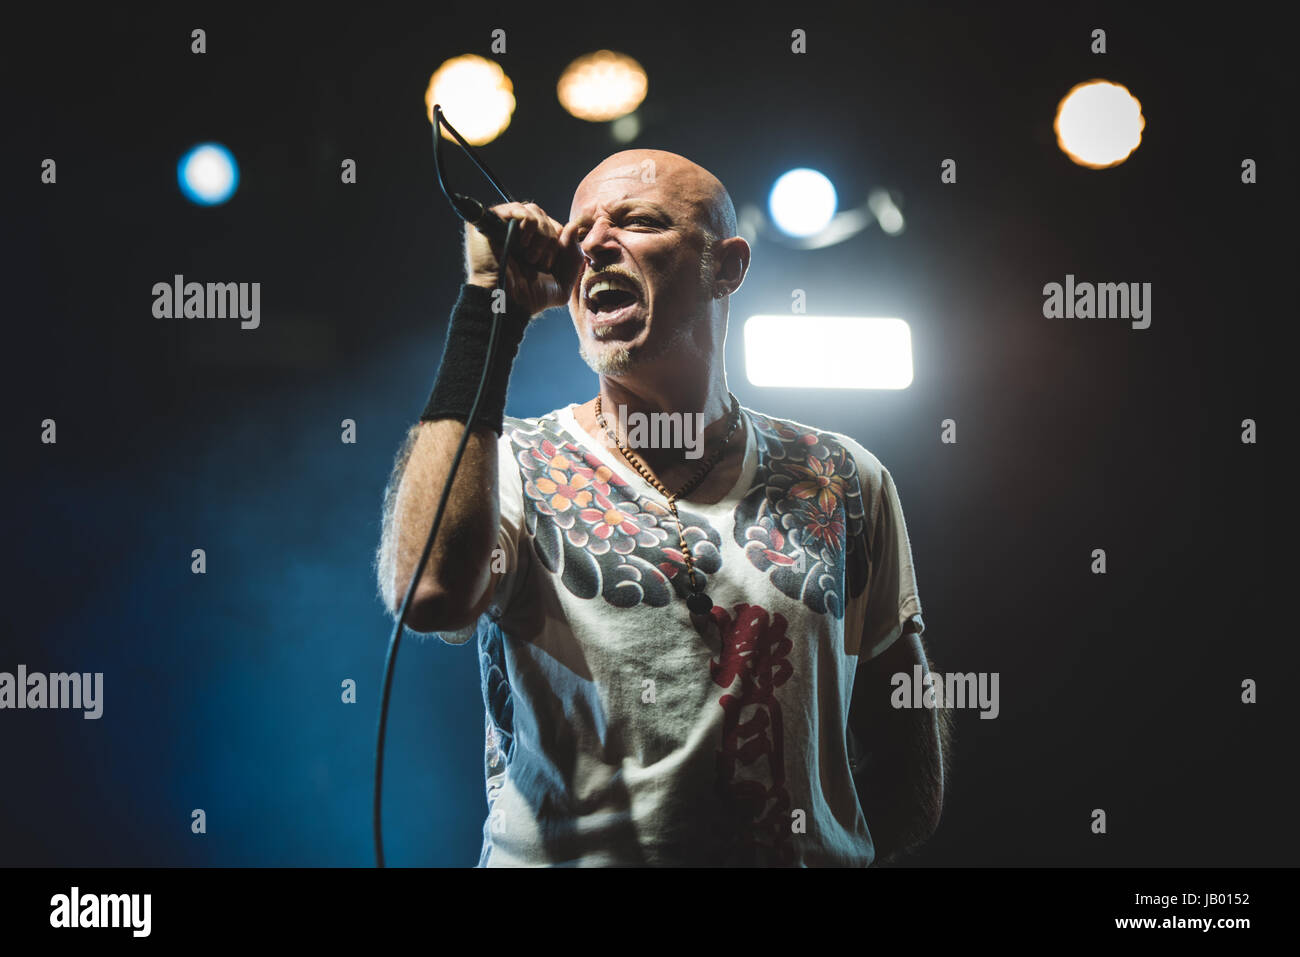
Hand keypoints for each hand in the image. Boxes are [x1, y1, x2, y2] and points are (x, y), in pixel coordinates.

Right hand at [464, 202, 583, 317]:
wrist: (507, 303)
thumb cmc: (531, 297)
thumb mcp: (563, 282)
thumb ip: (573, 255)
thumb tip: (573, 226)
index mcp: (534, 244)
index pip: (554, 226)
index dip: (559, 241)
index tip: (551, 264)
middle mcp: (519, 232)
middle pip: (545, 217)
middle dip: (550, 241)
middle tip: (541, 264)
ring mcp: (504, 226)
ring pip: (534, 211)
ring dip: (540, 235)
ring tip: (531, 257)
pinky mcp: (490, 221)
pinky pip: (516, 207)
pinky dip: (528, 223)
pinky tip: (523, 245)